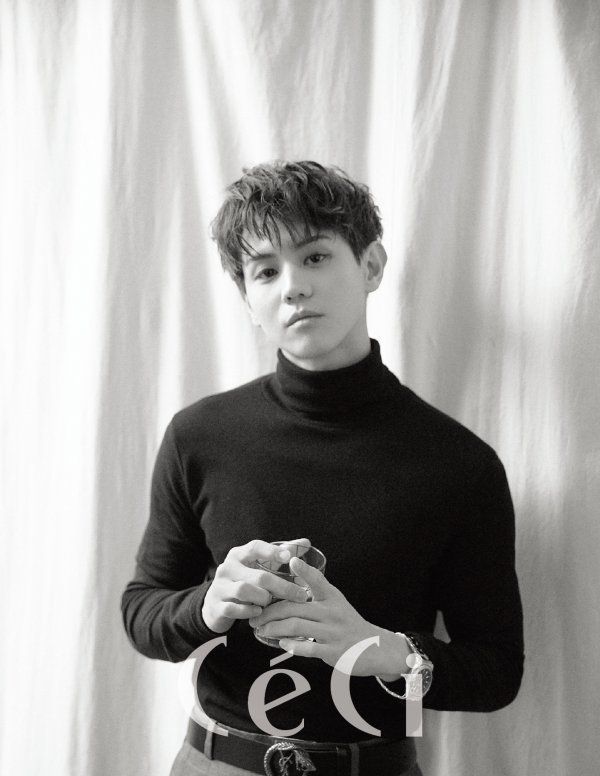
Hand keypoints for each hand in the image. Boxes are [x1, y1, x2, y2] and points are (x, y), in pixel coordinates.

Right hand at [201, 539, 309, 633]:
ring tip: (272, 602)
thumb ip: (282, 553)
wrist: (216, 602)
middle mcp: (227, 568)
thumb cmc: (245, 579)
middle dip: (281, 586)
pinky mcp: (217, 606)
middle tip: (300, 595)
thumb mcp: (259, 565)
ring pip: (244, 591)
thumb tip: (306, 542)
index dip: (271, 551)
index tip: (289, 557)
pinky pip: (233, 609)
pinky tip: (259, 612)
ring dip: (263, 598)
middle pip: (258, 576)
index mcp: (238, 555)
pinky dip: (248, 612)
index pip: (254, 547)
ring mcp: (220, 587)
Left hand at [249, 557, 409, 677]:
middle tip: (255, 616)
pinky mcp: (333, 651)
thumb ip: (316, 589)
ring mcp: (333, 632)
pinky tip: (282, 643)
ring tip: (261, 630)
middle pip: (295, 607)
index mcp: (332, 597)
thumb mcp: (336, 601)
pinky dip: (292, 645)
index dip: (305, 570)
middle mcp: (333, 612)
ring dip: (275, 628)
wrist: (375, 647)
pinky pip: (308, 648)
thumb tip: (294, 568)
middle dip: (270, 612)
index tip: (291, 560)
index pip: (318, 580)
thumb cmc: (348, 622)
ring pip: (297, 626)